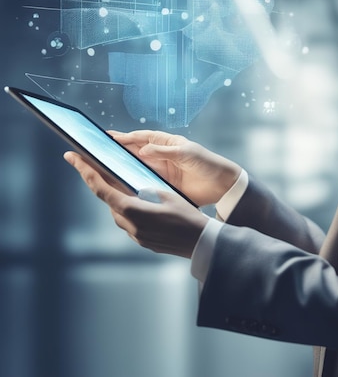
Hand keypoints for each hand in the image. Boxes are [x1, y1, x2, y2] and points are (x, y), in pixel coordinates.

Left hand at [64, 151, 208, 257]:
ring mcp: (135, 236)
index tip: (73, 158)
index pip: (101, 189)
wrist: (201, 243)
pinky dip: (129, 209)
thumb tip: (132, 186)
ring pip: (118, 211)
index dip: (85, 172)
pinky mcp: (142, 241)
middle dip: (104, 183)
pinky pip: (129, 221)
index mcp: (133, 211)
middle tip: (99, 167)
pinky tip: (140, 202)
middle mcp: (130, 225)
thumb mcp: (167, 195)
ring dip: (119, 197)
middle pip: (109, 200)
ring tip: (126, 184)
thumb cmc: (188, 217)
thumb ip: (145, 190)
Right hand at [107, 129, 242, 206]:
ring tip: (102, 166)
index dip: (126, 137)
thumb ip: (165, 152)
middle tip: (97, 150)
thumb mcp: (187, 154)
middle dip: (117, 150)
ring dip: (121, 166)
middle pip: (134, 151)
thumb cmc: (207, 163)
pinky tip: (119, 184)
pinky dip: (131, 182)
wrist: (221, 185)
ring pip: (136, 166)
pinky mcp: (162, 184)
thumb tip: (143, 149)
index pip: (142, 138)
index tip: (109, 137)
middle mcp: (161, 155)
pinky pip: (143, 181)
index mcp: (167, 143)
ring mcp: (160, 170)